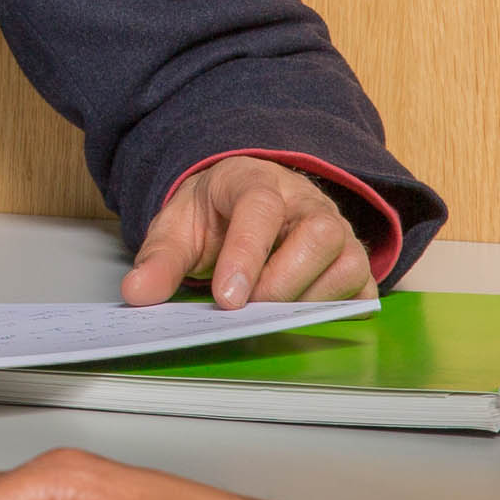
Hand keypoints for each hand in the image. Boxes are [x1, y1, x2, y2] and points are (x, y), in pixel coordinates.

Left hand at [125, 153, 374, 308]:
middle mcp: (305, 201)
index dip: (246, 254)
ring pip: (346, 261)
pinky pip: (362, 286)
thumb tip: (137, 293)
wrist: (240, 202)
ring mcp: (335, 229)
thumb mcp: (177, 228)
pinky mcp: (351, 260)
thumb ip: (159, 260)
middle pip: (318, 233)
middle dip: (282, 282)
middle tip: (247, 310)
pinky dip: (339, 309)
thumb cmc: (213, 215)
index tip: (227, 300)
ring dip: (308, 299)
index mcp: (255, 181)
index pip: (260, 208)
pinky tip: (303, 317)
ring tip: (269, 314)